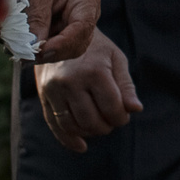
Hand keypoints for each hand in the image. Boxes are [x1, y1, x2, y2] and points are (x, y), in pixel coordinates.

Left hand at [25, 0, 100, 62]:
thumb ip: (36, 18)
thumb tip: (34, 46)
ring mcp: (76, 24)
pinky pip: (57, 48)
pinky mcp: (63, 31)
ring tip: (25, 52)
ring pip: (68, 50)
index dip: (63, 42)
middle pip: (78, 42)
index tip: (41, 50)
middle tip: (28, 55)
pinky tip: (27, 48)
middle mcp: (87, 13)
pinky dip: (42, 51)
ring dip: (47, 54)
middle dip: (54, 51)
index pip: (83, 26)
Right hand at [33, 31, 139, 152]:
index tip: (124, 115)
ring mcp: (54, 90)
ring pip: (73, 125)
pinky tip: (81, 146)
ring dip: (90, 132)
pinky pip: (55, 124)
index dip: (121, 117)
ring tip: (99, 125)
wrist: (60, 33)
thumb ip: (126, 86)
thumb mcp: (116, 59)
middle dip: (107, 126)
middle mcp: (71, 82)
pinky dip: (68, 139)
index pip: (112, 108)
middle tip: (112, 120)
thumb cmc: (95, 47)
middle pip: (92, 120)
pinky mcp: (44, 96)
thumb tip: (135, 109)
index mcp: (94, 71)